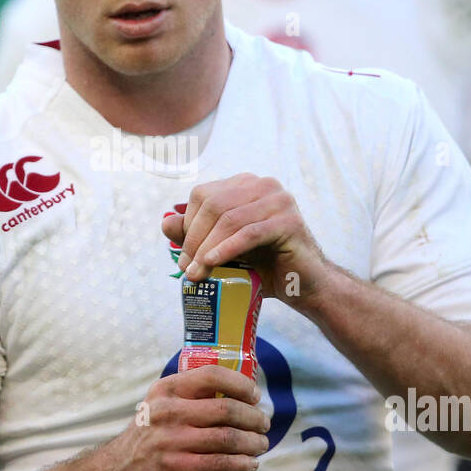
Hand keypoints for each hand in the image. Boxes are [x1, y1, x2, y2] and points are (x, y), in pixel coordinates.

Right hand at [99, 364, 269, 470]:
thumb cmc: (147, 440)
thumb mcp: (159, 408)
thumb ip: (188, 399)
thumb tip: (236, 395)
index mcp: (166, 390)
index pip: (212, 375)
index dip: (241, 384)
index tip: (255, 396)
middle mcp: (168, 411)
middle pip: (227, 408)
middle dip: (254, 418)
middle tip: (264, 425)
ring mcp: (171, 440)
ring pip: (227, 437)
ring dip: (253, 442)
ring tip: (261, 445)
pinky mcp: (175, 467)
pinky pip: (220, 463)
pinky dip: (241, 464)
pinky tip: (249, 464)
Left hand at [160, 174, 330, 303]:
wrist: (305, 286)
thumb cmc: (264, 266)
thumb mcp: (224, 248)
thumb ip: (196, 234)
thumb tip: (165, 222)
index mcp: (246, 185)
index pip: (204, 194)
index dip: (188, 224)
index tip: (183, 257)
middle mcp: (263, 185)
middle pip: (214, 205)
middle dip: (194, 239)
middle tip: (187, 269)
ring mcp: (279, 200)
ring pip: (229, 219)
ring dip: (207, 249)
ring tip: (197, 273)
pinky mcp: (289, 222)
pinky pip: (249, 233)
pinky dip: (227, 248)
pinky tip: (213, 262)